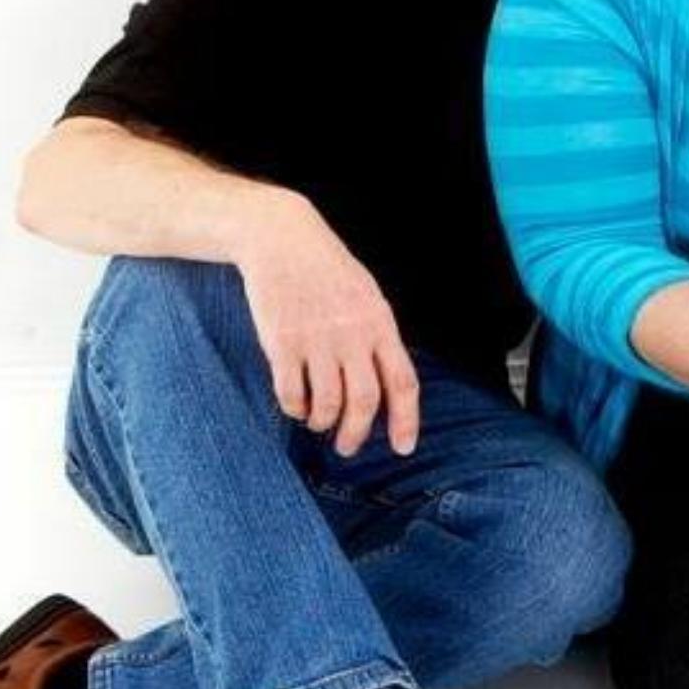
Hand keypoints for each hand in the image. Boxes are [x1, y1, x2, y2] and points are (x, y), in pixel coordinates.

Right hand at [236, 194, 420, 455]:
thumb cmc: (328, 270)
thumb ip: (378, 337)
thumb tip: (387, 383)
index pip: (403, 382)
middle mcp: (352, 335)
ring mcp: (316, 340)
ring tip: (318, 423)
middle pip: (364, 401)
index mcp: (380, 324)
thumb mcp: (367, 296)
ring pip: (327, 404)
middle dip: (357, 433)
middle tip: (347, 447)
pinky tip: (296, 407)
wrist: (283, 239)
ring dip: (323, 423)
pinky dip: (295, 409)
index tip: (402, 449)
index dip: (406, 420)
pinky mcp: (282, 343)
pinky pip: (291, 393)